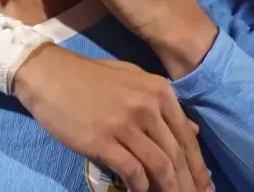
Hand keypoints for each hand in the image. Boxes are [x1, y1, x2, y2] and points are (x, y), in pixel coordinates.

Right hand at [14, 44, 211, 191]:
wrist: (49, 74)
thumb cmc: (89, 77)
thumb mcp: (133, 81)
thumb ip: (162, 105)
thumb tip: (192, 131)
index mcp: (159, 92)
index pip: (186, 137)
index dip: (198, 167)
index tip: (204, 187)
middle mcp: (147, 107)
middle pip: (176, 155)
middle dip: (188, 184)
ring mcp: (125, 124)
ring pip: (159, 167)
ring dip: (169, 190)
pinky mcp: (102, 140)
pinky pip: (131, 171)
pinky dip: (140, 188)